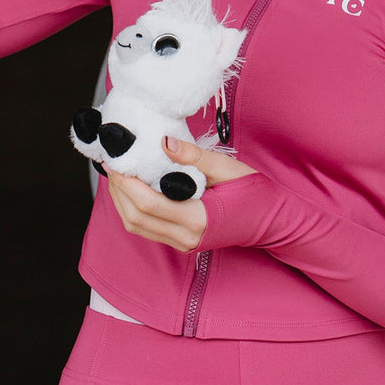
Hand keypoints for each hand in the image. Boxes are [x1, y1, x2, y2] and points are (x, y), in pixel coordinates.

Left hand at [105, 137, 256, 252]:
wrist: (273, 222)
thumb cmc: (255, 193)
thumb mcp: (228, 168)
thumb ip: (194, 156)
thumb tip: (163, 141)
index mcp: (197, 218)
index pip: (147, 203)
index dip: (126, 182)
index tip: (115, 160)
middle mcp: (186, 237)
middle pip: (135, 217)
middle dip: (118, 190)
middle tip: (111, 163)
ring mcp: (183, 243)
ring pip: (137, 226)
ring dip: (121, 201)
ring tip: (117, 173)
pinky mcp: (182, 241)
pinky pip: (147, 229)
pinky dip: (133, 209)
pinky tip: (133, 188)